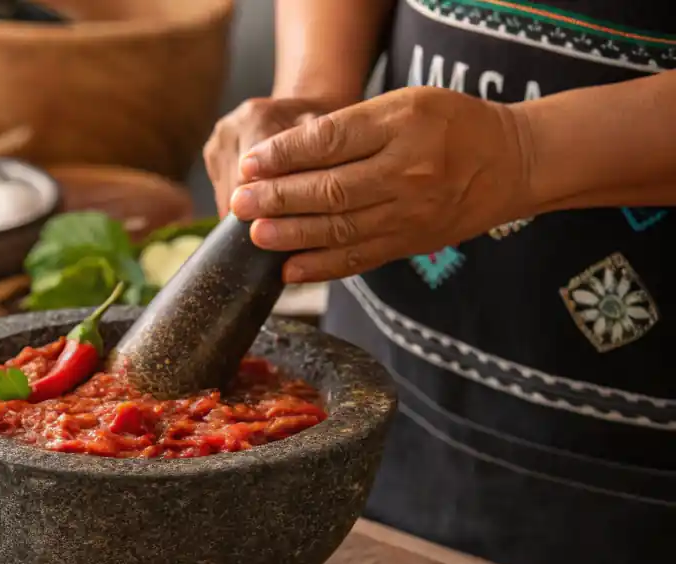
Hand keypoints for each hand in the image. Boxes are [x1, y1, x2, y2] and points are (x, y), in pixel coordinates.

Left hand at [229, 86, 533, 282]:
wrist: (511, 164)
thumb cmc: (450, 125)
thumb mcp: (404, 105)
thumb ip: (349, 127)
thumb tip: (285, 155)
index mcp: (403, 126)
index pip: (331, 142)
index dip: (285, 156)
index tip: (251, 165)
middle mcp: (407, 173)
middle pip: (331, 190)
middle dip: (278, 200)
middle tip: (240, 204)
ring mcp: (409, 214)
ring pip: (341, 229)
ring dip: (292, 236)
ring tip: (255, 236)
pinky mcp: (408, 244)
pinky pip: (359, 259)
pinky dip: (321, 268)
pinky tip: (289, 270)